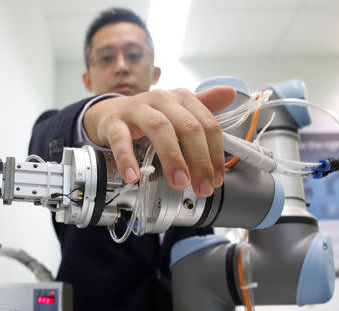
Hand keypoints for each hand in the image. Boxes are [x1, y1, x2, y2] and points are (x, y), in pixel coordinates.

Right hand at [83, 87, 235, 196]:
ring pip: (159, 128)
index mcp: (181, 98)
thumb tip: (231, 93)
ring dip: (172, 158)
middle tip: (202, 188)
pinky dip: (127, 158)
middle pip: (187, 126)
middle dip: (199, 160)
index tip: (216, 180)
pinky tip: (134, 176)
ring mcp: (136, 109)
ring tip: (179, 183)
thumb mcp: (177, 111)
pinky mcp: (114, 122)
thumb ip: (204, 105)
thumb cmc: (148, 116)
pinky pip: (120, 140)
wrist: (109, 113)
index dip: (215, 154)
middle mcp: (160, 99)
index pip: (206, 124)